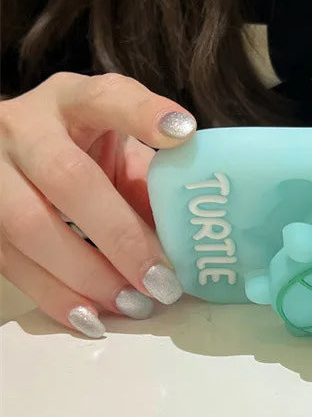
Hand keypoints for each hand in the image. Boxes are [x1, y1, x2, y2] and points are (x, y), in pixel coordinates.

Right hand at [0, 73, 195, 337]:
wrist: (7, 150)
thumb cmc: (78, 148)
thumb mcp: (114, 148)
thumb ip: (149, 181)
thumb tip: (189, 238)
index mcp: (71, 101)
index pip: (106, 97)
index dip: (142, 114)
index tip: (182, 133)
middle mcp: (23, 127)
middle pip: (68, 178)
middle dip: (119, 236)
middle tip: (161, 281)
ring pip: (27, 226)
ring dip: (86, 276)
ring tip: (133, 305)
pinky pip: (8, 262)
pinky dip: (54, 296)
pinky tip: (91, 319)